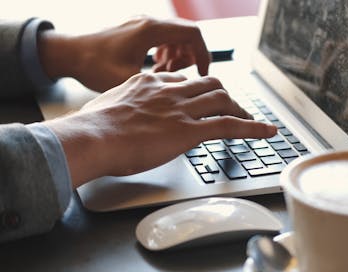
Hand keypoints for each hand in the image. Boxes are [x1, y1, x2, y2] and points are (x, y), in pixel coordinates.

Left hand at [38, 17, 209, 91]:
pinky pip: (163, 39)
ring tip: (165, 76)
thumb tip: (182, 96)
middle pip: (187, 34)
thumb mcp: (128, 80)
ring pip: (176, 36)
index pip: (193, 34)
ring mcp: (142, 25)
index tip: (203, 74)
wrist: (68, 54)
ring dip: (178, 57)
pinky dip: (166, 54)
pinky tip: (155, 71)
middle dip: (190, 57)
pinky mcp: (136, 31)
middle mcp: (148, 23)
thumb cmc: (93, 65)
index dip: (203, 54)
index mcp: (150, 30)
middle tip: (182, 78)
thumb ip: (158, 85)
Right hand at [45, 73, 276, 187]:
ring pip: (223, 100)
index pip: (183, 82)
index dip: (197, 91)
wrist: (92, 138)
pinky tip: (267, 132)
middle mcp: (170, 92)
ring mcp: (182, 109)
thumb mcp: (108, 107)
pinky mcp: (190, 130)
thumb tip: (125, 116)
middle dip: (224, 95)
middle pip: (209, 84)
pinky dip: (253, 128)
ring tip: (251, 119)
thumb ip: (124, 107)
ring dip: (240, 109)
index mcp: (150, 83)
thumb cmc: (92, 128)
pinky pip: (230, 125)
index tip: (201, 99)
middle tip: (232, 107)